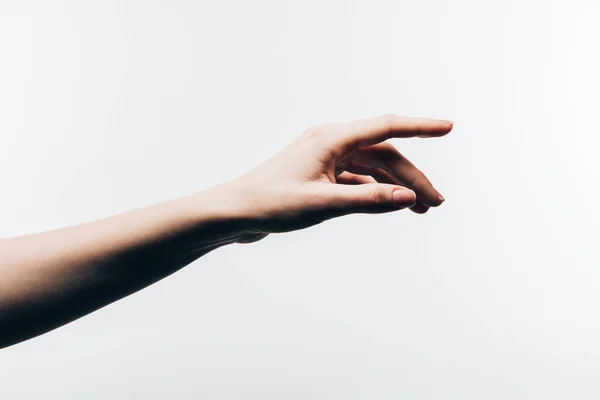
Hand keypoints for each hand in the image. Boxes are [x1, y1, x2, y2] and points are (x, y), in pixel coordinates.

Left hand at [226, 114, 452, 240]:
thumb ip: (368, 201)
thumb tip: (408, 198)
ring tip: (420, 209)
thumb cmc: (272, 204)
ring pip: (372, 169)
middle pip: (383, 154)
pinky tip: (389, 206)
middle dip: (412, 177)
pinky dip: (375, 192)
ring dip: (395, 186)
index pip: (386, 127)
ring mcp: (324, 159)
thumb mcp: (324, 204)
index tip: (448, 127)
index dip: (420, 127)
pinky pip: (356, 179)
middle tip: (436, 203)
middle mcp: (330, 143)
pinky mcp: (319, 176)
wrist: (235, 213)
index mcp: (331, 139)